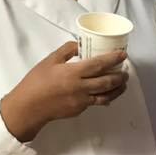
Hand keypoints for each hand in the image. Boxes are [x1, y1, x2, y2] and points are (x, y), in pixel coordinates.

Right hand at [0, 42, 127, 141]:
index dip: (113, 59)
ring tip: (123, 83)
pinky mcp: (79, 110)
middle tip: (126, 70)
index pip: (99, 65)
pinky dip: (105, 97)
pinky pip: (96, 102)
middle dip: (120, 76)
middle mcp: (80, 88)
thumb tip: (80, 44)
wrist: (29, 107)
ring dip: (117, 89)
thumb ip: (66, 51)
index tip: (123, 54)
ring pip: (106, 96)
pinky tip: (107, 94)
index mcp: (73, 73)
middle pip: (107, 82)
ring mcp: (81, 101)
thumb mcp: (50, 61)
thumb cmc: (36, 81)